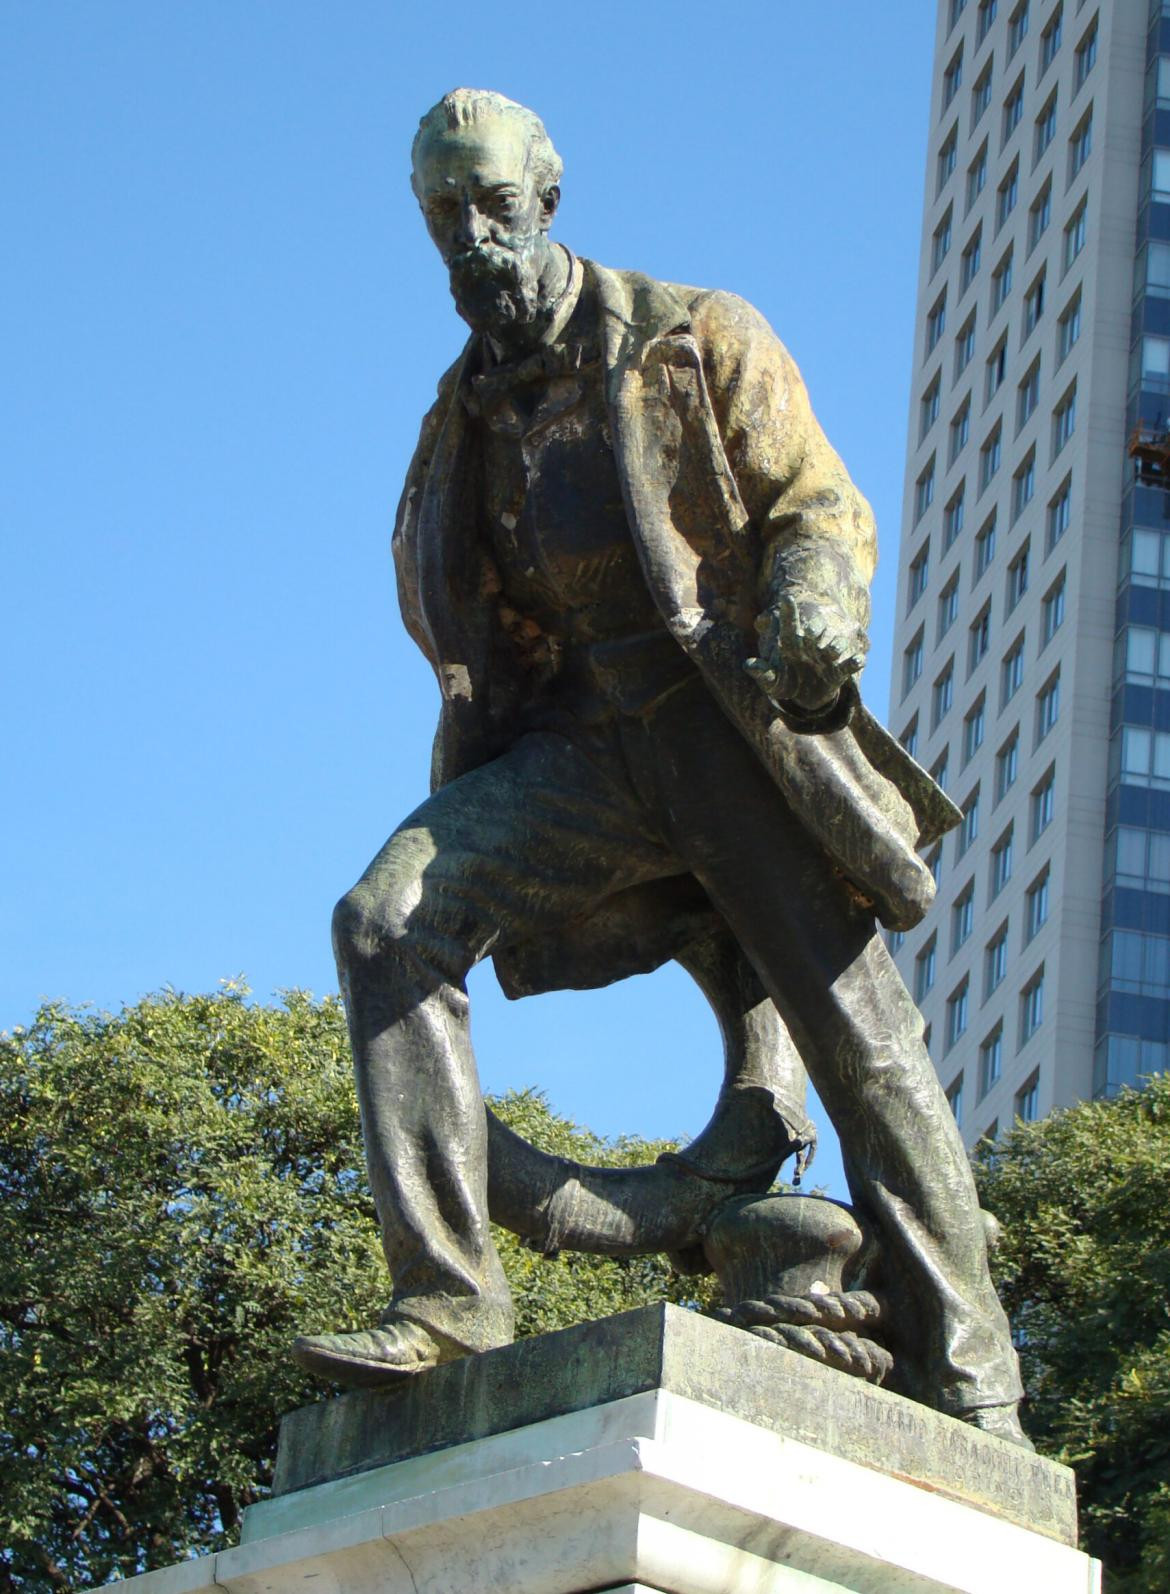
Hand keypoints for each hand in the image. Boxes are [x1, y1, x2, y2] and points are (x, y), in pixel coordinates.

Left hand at [746, 592, 868, 712]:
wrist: (806, 698)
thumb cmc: (786, 684)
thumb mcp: (773, 683)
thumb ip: (762, 674)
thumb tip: (747, 664)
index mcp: (793, 646)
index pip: (790, 628)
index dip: (789, 614)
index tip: (786, 597)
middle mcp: (812, 647)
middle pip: (818, 631)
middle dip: (817, 629)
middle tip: (812, 636)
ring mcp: (827, 658)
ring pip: (835, 645)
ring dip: (835, 646)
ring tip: (831, 653)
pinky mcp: (839, 672)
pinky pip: (850, 663)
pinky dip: (855, 661)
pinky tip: (858, 660)